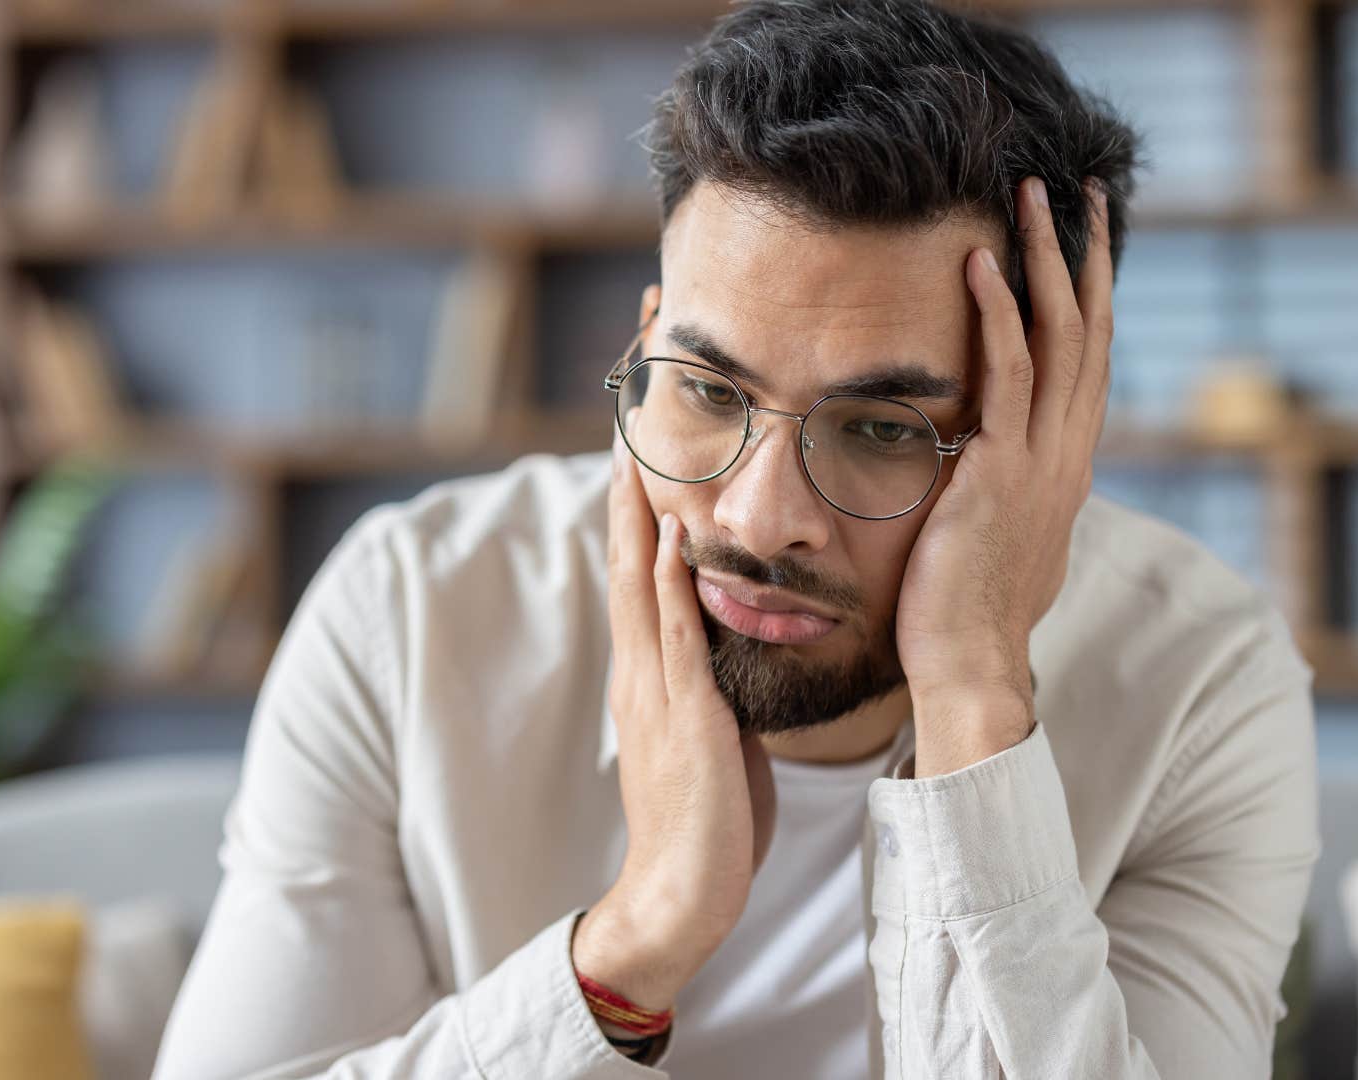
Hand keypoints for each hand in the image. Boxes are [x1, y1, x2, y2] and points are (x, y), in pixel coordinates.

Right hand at [571, 433, 777, 1010]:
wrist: (680, 895)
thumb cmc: (705, 823)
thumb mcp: (713, 738)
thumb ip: (713, 689)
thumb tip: (735, 652)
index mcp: (647, 678)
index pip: (634, 580)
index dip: (632, 518)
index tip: (635, 460)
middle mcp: (640, 674)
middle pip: (622, 566)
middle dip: (622, 497)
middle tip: (621, 428)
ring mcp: (655, 692)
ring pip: (637, 587)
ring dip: (635, 518)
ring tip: (634, 454)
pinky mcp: (684, 715)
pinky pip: (672, 636)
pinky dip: (665, 583)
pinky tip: (668, 537)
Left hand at [893, 175, 1113, 776]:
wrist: (972, 667)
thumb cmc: (969, 615)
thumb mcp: (999, 541)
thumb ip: (1002, 497)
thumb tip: (986, 474)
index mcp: (1066, 467)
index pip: (1087, 361)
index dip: (1087, 294)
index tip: (1081, 239)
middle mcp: (1068, 454)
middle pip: (1089, 329)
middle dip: (1082, 252)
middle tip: (1074, 187)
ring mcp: (1041, 461)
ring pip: (1058, 336)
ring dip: (1043, 258)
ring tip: (1028, 195)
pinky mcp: (1001, 471)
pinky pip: (1007, 375)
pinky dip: (997, 313)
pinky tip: (981, 262)